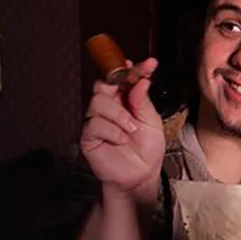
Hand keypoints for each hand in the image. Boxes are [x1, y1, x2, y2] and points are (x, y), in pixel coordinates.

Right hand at [80, 58, 164, 197]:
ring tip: (132, 129)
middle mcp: (109, 108)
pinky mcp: (88, 137)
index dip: (134, 70)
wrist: (141, 176)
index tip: (150, 64)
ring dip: (119, 115)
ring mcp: (97, 121)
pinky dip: (112, 131)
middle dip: (118, 87)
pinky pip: (95, 124)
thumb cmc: (147, 150)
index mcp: (125, 102)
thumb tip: (142, 81)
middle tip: (132, 98)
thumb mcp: (152, 122)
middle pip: (103, 85)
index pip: (124, 80)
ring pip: (98, 102)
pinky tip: (122, 140)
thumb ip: (143, 102)